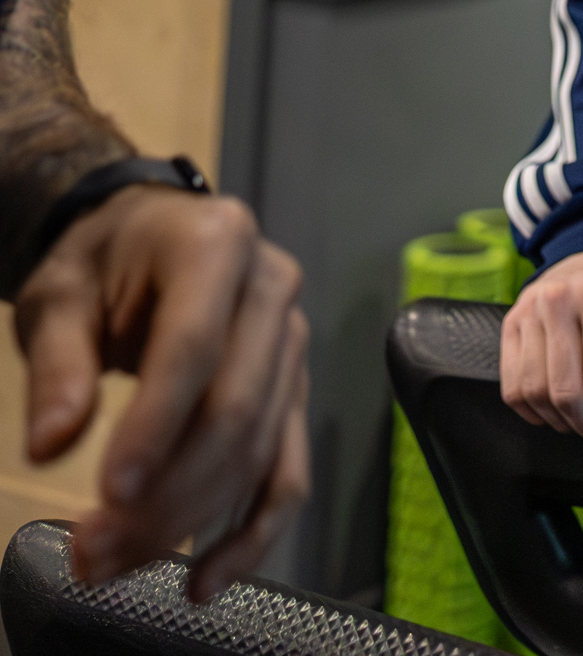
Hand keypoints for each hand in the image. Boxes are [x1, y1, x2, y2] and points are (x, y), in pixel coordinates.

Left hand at [13, 184, 309, 602]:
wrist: (147, 237)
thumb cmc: (101, 261)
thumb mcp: (60, 294)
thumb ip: (58, 364)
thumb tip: (52, 443)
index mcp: (217, 243)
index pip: (194, 346)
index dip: (154, 426)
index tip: (105, 497)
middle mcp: (272, 287)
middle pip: (235, 407)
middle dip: (166, 493)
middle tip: (91, 553)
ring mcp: (291, 340)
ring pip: (258, 448)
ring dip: (190, 521)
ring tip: (114, 566)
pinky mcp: (293, 387)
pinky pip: (287, 469)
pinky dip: (254, 533)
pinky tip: (207, 580)